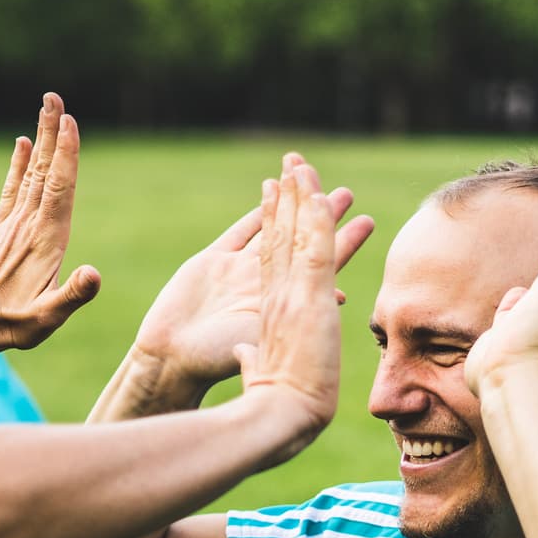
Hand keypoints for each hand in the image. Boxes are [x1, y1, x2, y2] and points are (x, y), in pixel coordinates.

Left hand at [0, 93, 100, 351]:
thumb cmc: (17, 326)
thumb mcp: (49, 318)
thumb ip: (72, 295)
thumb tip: (94, 274)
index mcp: (47, 240)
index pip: (60, 188)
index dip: (67, 155)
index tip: (70, 122)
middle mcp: (30, 225)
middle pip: (45, 170)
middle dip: (52, 133)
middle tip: (54, 97)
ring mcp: (15, 225)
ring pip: (31, 173)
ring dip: (40, 139)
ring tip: (47, 108)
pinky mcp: (4, 230)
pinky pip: (13, 189)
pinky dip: (19, 164)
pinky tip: (23, 143)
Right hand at [131, 168, 373, 395]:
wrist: (171, 359)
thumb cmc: (215, 360)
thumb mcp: (266, 336)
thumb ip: (297, 315)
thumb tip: (340, 295)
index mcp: (283, 301)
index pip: (321, 264)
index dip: (343, 241)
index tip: (367, 222)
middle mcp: (265, 283)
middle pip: (301, 239)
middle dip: (322, 214)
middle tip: (347, 192)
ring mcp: (238, 271)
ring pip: (273, 227)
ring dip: (291, 201)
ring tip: (309, 177)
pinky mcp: (211, 263)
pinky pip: (240, 232)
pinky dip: (257, 212)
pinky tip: (271, 188)